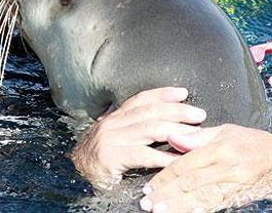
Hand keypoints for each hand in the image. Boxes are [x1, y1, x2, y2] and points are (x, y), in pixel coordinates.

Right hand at [70, 87, 206, 189]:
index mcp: (114, 118)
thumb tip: (160, 123)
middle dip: (178, 111)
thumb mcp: (113, 139)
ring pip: (150, 129)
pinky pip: (143, 155)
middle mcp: (112, 124)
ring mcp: (110, 139)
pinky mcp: (111, 157)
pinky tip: (178, 160)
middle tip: (199, 114)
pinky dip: (164, 157)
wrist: (72, 179)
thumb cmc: (98, 162)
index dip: (163, 94)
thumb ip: (131, 130)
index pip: (141, 100)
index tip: (184, 93)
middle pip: (150, 111)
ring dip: (177, 131)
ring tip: (195, 134)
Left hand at [139, 124, 271, 212]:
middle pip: (191, 183)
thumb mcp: (225, 131)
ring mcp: (235, 184)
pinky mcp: (241, 196)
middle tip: (147, 202)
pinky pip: (218, 204)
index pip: (186, 164)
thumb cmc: (252, 142)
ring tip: (160, 211)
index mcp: (220, 148)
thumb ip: (196, 137)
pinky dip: (201, 209)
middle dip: (167, 194)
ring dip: (179, 206)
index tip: (150, 186)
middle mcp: (227, 167)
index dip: (165, 176)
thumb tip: (171, 137)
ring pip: (202, 197)